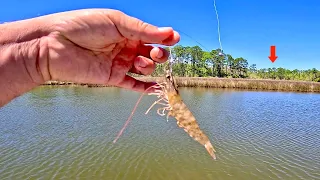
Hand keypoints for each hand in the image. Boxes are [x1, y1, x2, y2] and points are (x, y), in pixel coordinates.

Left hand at [41, 9, 179, 91]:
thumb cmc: (82, 26)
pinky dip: (145, 87)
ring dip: (148, 66)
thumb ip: (143, 30)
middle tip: (156, 52)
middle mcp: (125, 46)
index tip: (174, 39)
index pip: (152, 35)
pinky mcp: (112, 78)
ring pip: (145, 68)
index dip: (165, 37)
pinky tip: (155, 87)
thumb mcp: (116, 22)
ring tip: (138, 62)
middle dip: (159, 53)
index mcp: (126, 30)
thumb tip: (170, 33)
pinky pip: (133, 84)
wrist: (54, 45)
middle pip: (152, 52)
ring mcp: (119, 63)